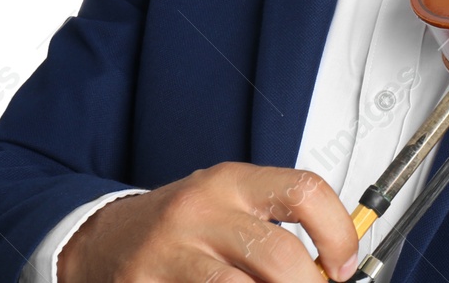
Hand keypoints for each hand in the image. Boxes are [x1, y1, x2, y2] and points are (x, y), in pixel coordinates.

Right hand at [57, 162, 359, 282]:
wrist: (103, 239)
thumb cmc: (179, 226)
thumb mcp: (229, 207)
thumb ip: (276, 229)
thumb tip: (332, 266)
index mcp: (232, 182)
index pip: (305, 191)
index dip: (337, 232)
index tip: (345, 264)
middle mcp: (202, 209)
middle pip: (278, 255)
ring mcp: (171, 250)